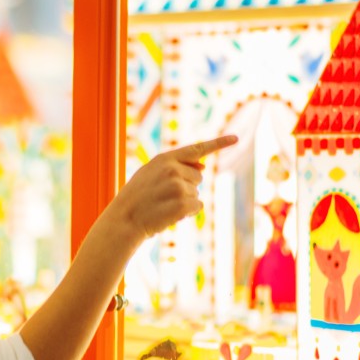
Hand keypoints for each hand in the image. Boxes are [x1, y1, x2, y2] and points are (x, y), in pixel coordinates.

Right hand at [110, 135, 237, 239]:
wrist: (123, 220)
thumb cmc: (136, 198)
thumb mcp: (149, 174)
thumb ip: (175, 166)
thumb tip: (204, 166)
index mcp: (164, 158)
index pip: (196, 149)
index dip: (218, 144)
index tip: (236, 138)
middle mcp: (173, 169)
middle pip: (199, 176)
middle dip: (187, 186)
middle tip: (164, 196)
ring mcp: (178, 186)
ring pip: (197, 193)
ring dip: (185, 201)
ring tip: (163, 206)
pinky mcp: (183, 203)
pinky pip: (198, 207)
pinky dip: (188, 213)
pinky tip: (170, 214)